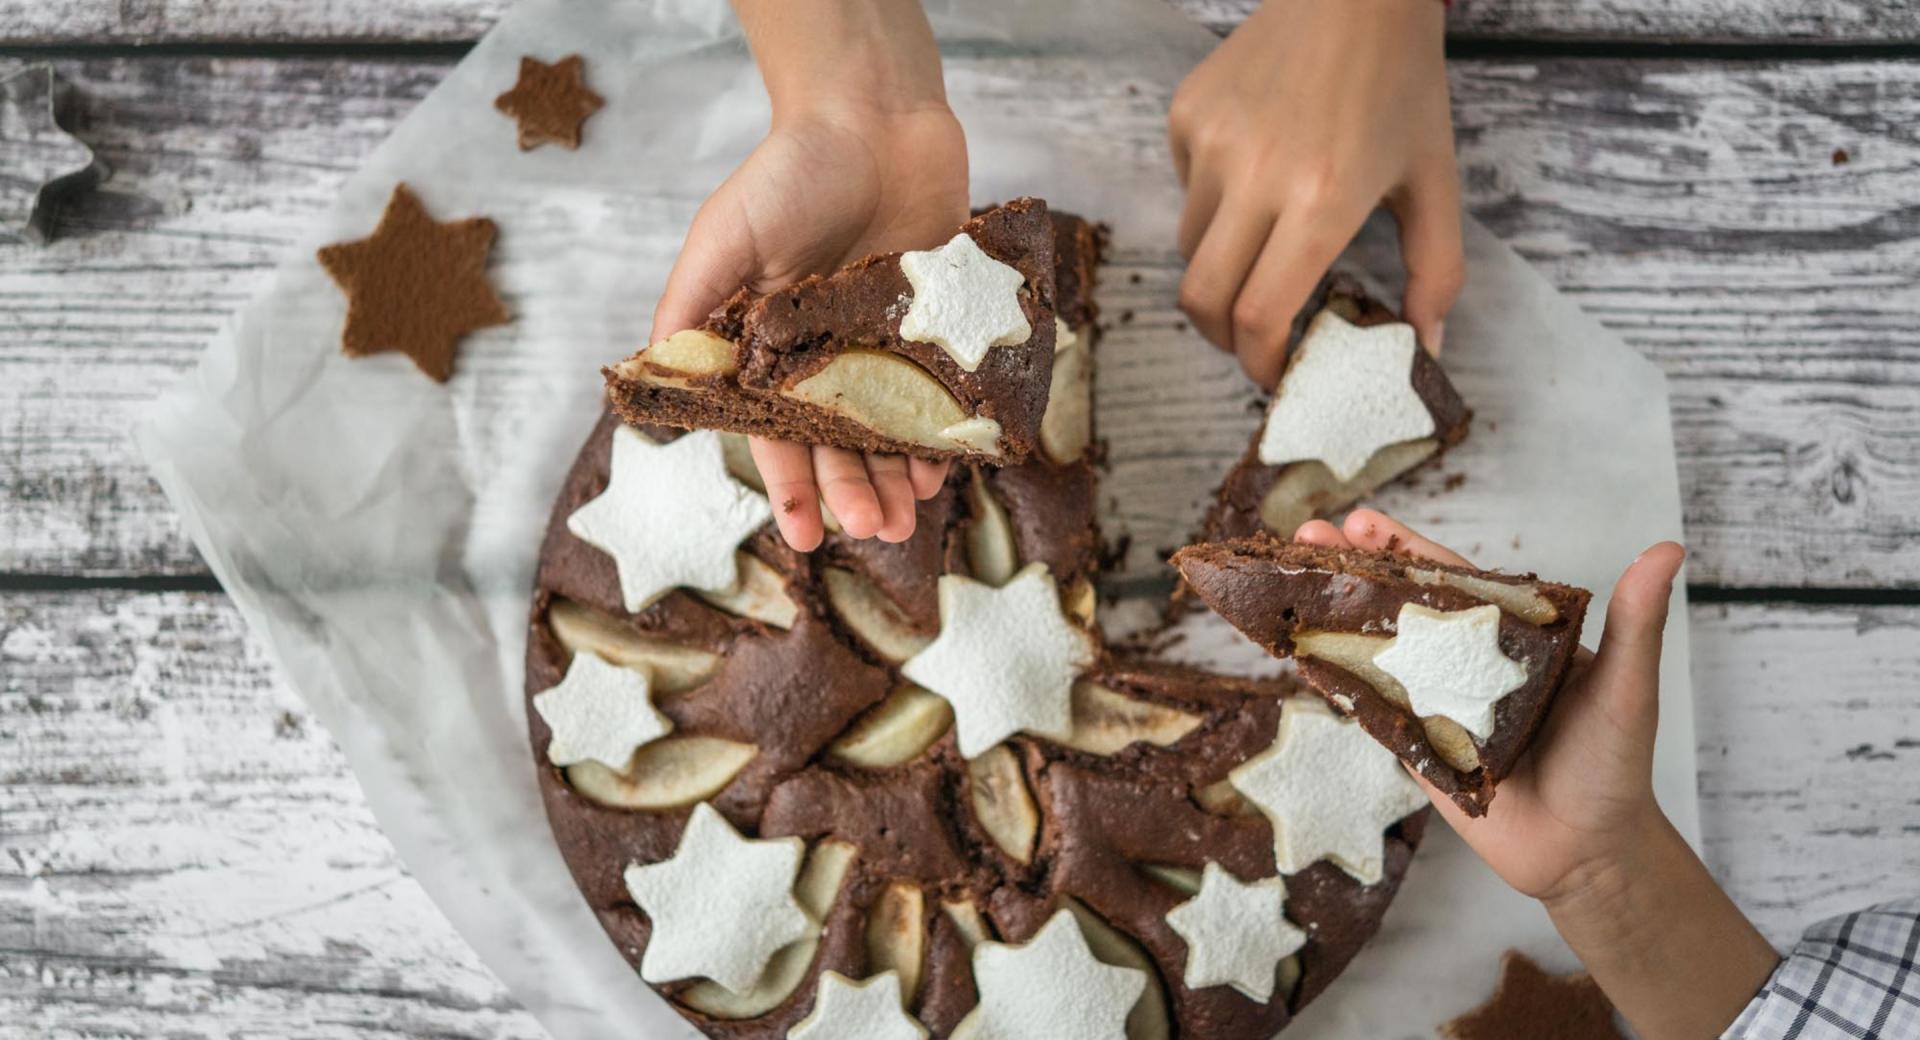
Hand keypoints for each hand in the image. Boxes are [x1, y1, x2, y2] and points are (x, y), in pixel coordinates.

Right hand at [650, 0, 967, 550]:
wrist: (876, 117)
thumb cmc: (789, 172)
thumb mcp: (724, 238)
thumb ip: (692, 309)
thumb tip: (652, 379)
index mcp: (766, 347)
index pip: (776, 434)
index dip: (791, 488)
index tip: (807, 538)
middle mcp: (824, 356)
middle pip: (841, 444)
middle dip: (855, 492)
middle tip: (876, 530)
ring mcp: (883, 343)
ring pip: (893, 430)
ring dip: (899, 477)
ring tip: (910, 518)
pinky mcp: (937, 324)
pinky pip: (943, 392)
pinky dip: (946, 430)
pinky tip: (947, 463)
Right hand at [1168, 0, 1463, 385]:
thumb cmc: (1401, 82)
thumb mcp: (1434, 179)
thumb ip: (1436, 271)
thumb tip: (1423, 350)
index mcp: (1321, 200)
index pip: (1257, 314)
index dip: (1258, 359)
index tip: (1276, 369)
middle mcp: (1255, 176)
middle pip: (1202, 298)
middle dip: (1222, 336)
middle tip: (1250, 337)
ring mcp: (1211, 142)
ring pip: (1191, 245)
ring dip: (1223, 264)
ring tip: (1266, 240)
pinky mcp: (1186, 114)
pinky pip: (1185, 188)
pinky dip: (1212, 202)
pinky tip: (1256, 170)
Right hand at [1296, 508, 1680, 899]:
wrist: (1586, 853)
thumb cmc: (1616, 767)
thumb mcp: (1628, 688)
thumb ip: (1637, 621)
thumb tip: (1667, 550)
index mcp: (1512, 634)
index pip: (1452, 578)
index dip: (1404, 547)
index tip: (1363, 519)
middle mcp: (1467, 661)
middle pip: (1399, 602)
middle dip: (1350, 565)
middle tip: (1307, 531)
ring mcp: (1435, 701)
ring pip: (1374, 646)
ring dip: (1328, 611)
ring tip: (1285, 574)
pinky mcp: (1413, 746)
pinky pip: (1365, 705)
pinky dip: (1328, 675)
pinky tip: (1292, 647)